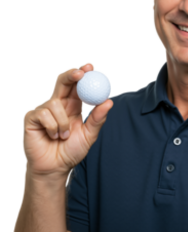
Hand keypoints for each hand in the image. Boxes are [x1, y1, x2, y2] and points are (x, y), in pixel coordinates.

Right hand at [23, 62, 113, 179]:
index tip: (90, 66)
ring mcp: (43, 110)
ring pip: (55, 102)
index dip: (82, 73)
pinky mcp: (31, 118)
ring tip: (63, 136)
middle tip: (81, 72)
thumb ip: (97, 118)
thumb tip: (109, 101)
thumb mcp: (89, 134)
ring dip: (63, 121)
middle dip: (71, 74)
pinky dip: (53, 127)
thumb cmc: (71, 151)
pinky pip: (44, 115)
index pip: (77, 84)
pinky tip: (52, 136)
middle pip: (62, 81)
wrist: (55, 167)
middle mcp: (58, 104)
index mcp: (73, 105)